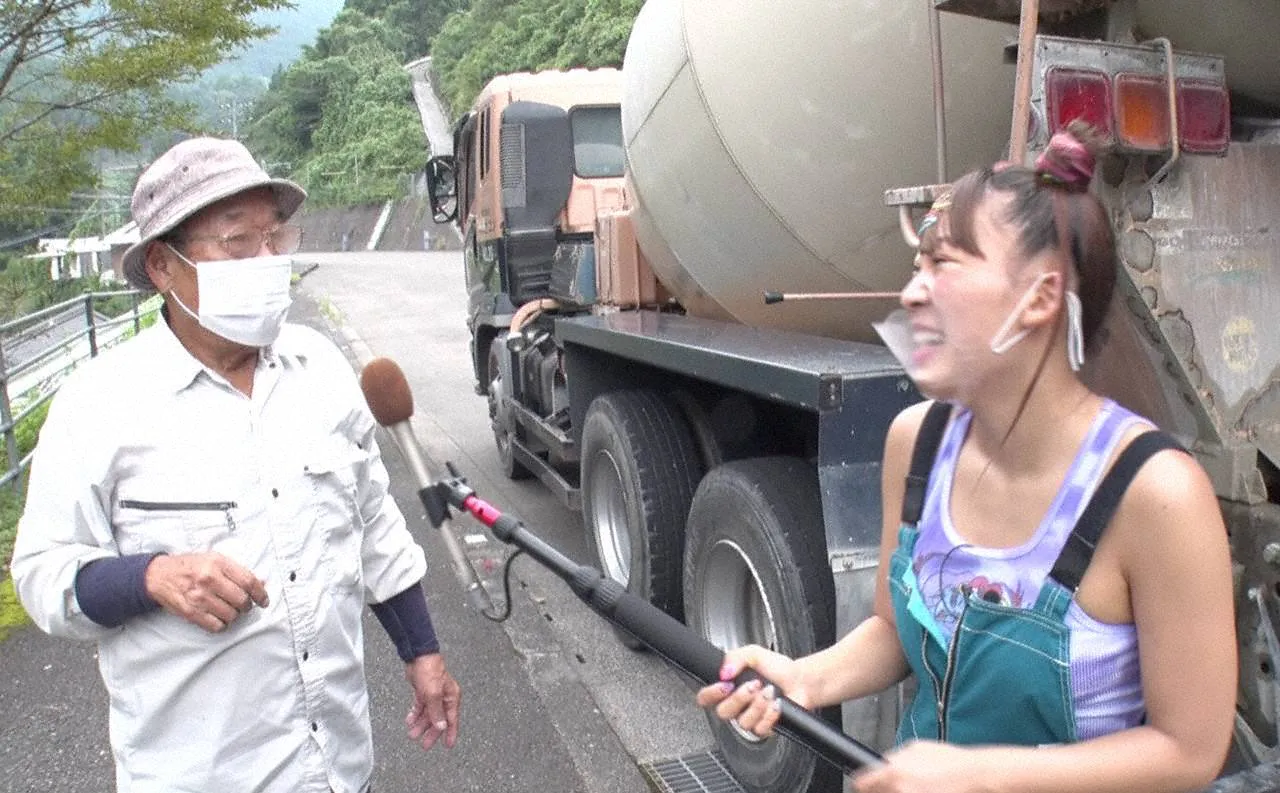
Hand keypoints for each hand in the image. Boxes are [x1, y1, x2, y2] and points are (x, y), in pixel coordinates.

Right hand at [144, 552, 267, 632]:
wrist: (160, 575)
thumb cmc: (190, 567)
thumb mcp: (215, 559)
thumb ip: (237, 571)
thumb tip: (261, 584)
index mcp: (218, 563)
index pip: (248, 582)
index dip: (260, 594)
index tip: (263, 600)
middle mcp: (209, 579)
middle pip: (241, 600)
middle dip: (246, 606)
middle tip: (243, 605)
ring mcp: (199, 597)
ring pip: (231, 615)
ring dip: (233, 615)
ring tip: (228, 609)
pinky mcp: (191, 612)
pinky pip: (216, 626)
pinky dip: (221, 624)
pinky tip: (218, 617)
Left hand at [405, 653, 460, 749]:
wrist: (418, 656)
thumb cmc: (430, 670)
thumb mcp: (433, 694)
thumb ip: (436, 711)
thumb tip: (441, 726)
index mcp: (451, 697)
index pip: (452, 719)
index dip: (450, 733)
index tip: (448, 745)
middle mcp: (444, 697)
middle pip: (439, 719)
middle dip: (431, 732)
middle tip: (424, 744)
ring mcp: (433, 695)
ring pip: (428, 714)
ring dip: (420, 725)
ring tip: (412, 734)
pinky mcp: (423, 692)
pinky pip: (420, 707)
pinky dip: (415, 714)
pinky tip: (410, 721)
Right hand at [694, 644, 805, 737]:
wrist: (800, 680)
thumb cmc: (778, 668)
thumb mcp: (753, 653)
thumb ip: (734, 657)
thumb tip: (723, 672)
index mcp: (729, 687)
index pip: (705, 697)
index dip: (711, 693)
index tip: (725, 684)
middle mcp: (736, 704)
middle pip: (723, 712)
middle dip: (740, 698)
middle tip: (754, 685)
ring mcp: (749, 717)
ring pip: (742, 722)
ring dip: (758, 705)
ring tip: (770, 692)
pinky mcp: (763, 728)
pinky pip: (759, 729)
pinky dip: (770, 714)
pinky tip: (776, 704)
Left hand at [853, 740, 989, 792]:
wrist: (974, 774)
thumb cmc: (950, 760)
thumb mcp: (917, 748)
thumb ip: (896, 756)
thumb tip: (884, 761)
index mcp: (893, 770)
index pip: (863, 783)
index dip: (861, 784)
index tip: (861, 786)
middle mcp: (898, 788)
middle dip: (880, 789)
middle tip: (893, 785)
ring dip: (895, 791)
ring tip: (914, 786)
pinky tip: (922, 790)